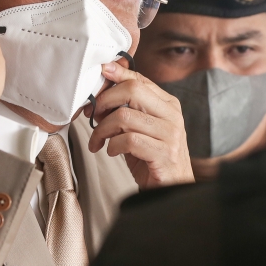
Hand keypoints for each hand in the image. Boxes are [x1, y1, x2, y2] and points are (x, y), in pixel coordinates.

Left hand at [86, 61, 194, 188]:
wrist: (171, 189)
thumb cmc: (152, 158)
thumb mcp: (139, 128)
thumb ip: (127, 108)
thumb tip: (101, 90)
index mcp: (168, 104)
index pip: (139, 79)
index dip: (115, 76)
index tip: (98, 77)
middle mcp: (172, 115)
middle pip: (132, 90)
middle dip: (105, 101)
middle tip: (93, 115)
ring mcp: (170, 134)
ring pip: (124, 116)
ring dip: (103, 129)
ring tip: (98, 140)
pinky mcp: (163, 153)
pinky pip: (128, 140)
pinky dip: (112, 145)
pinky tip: (111, 151)